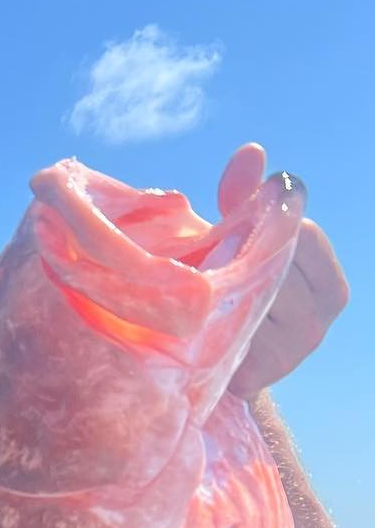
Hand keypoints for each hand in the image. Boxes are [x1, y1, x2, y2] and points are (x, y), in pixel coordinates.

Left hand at [220, 143, 348, 400]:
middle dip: (235, 258)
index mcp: (330, 287)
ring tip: (199, 293)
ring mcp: (290, 354)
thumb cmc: (227, 293)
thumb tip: (252, 152)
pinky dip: (204, 320)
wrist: (202, 370)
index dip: (264, 225)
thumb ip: (247, 198)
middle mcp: (318, 323)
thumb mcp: (238, 242)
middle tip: (205, 262)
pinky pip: (222, 330)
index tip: (231, 229)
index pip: (305, 235)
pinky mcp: (255, 376)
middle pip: (274, 266)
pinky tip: (196, 323)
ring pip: (247, 297)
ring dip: (217, 289)